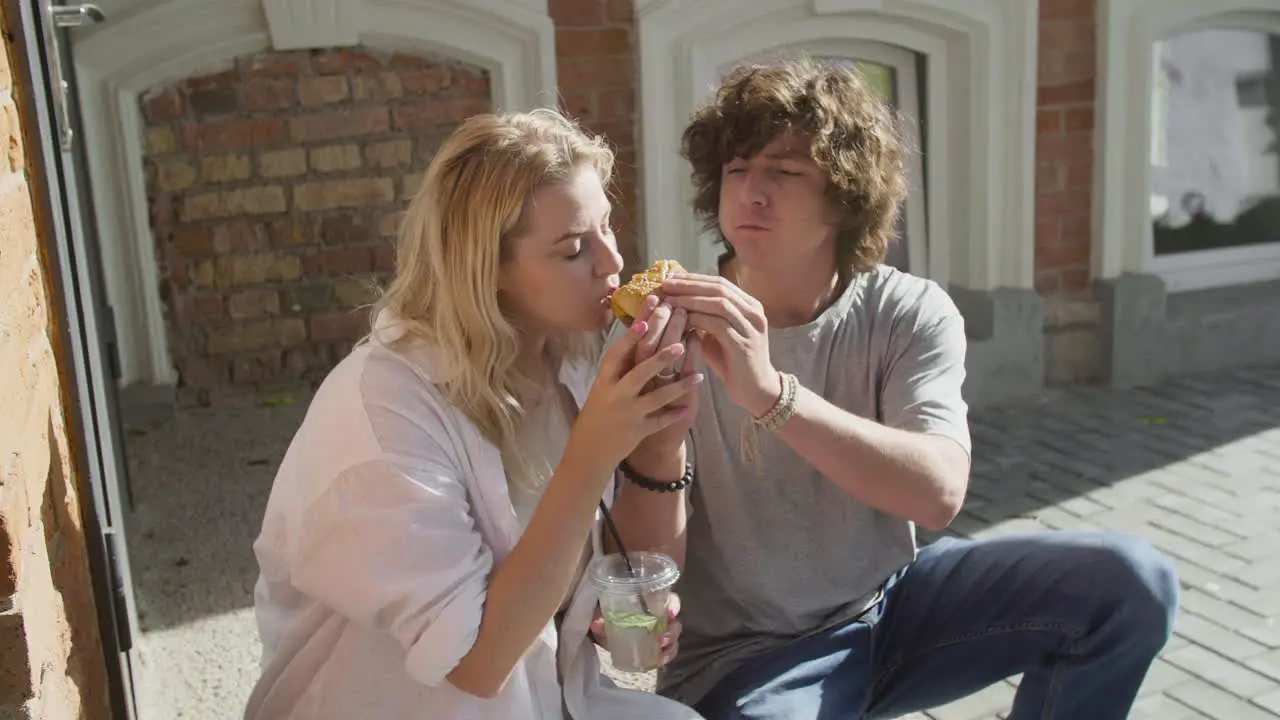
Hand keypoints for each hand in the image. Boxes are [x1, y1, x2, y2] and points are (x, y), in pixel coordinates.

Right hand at [568, 320, 704, 467]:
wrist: (589, 451)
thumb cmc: (598, 412)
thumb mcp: (602, 387)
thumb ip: (620, 366)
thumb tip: (640, 332)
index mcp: (604, 381)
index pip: (618, 353)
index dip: (631, 336)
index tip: (646, 318)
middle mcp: (615, 395)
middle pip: (640, 371)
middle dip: (661, 356)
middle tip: (682, 340)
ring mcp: (627, 414)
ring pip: (656, 397)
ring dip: (678, 386)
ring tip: (697, 376)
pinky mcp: (637, 431)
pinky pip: (659, 422)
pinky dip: (673, 416)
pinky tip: (688, 408)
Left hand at [589, 592, 682, 667]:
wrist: (602, 626)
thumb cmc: (607, 611)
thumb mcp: (603, 611)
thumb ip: (601, 616)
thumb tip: (597, 623)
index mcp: (649, 600)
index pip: (668, 598)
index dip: (673, 605)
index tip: (671, 613)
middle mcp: (658, 615)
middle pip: (674, 621)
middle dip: (672, 631)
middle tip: (661, 640)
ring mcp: (658, 631)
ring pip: (673, 637)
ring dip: (670, 645)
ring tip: (661, 655)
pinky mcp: (654, 646)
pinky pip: (666, 650)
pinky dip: (665, 656)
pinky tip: (660, 661)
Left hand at [661, 273, 780, 417]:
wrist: (754, 391)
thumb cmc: (733, 362)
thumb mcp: (719, 333)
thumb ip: (705, 316)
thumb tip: (677, 301)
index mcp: (750, 306)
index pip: (720, 283)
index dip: (694, 279)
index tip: (671, 279)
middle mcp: (754, 313)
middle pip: (719, 288)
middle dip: (690, 285)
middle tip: (666, 285)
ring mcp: (751, 328)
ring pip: (718, 303)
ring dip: (690, 299)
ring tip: (669, 300)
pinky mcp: (744, 345)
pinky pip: (717, 325)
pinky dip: (697, 319)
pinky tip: (680, 319)